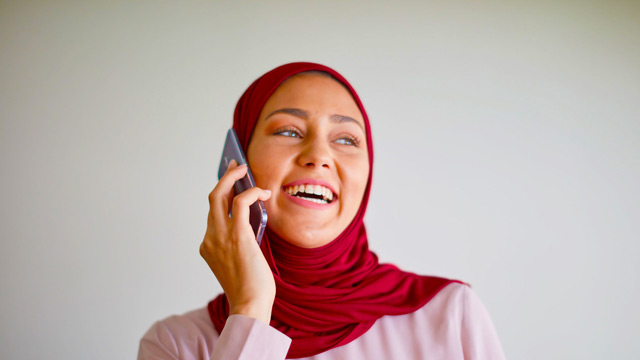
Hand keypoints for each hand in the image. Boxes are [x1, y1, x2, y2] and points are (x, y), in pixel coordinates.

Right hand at [200, 160, 274, 323]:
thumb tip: (253, 215)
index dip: (223, 197)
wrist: (250, 305)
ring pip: (219, 195)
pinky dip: (250, 192)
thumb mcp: (240, 260)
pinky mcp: (237, 235)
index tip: (231, 184)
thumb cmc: (250, 287)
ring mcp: (220, 236)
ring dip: (232, 178)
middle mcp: (210, 238)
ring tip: (245, 170)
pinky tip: (262, 192)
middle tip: (235, 167)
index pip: (213, 215)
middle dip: (223, 179)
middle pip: (211, 199)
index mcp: (208, 246)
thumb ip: (241, 239)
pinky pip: (240, 202)